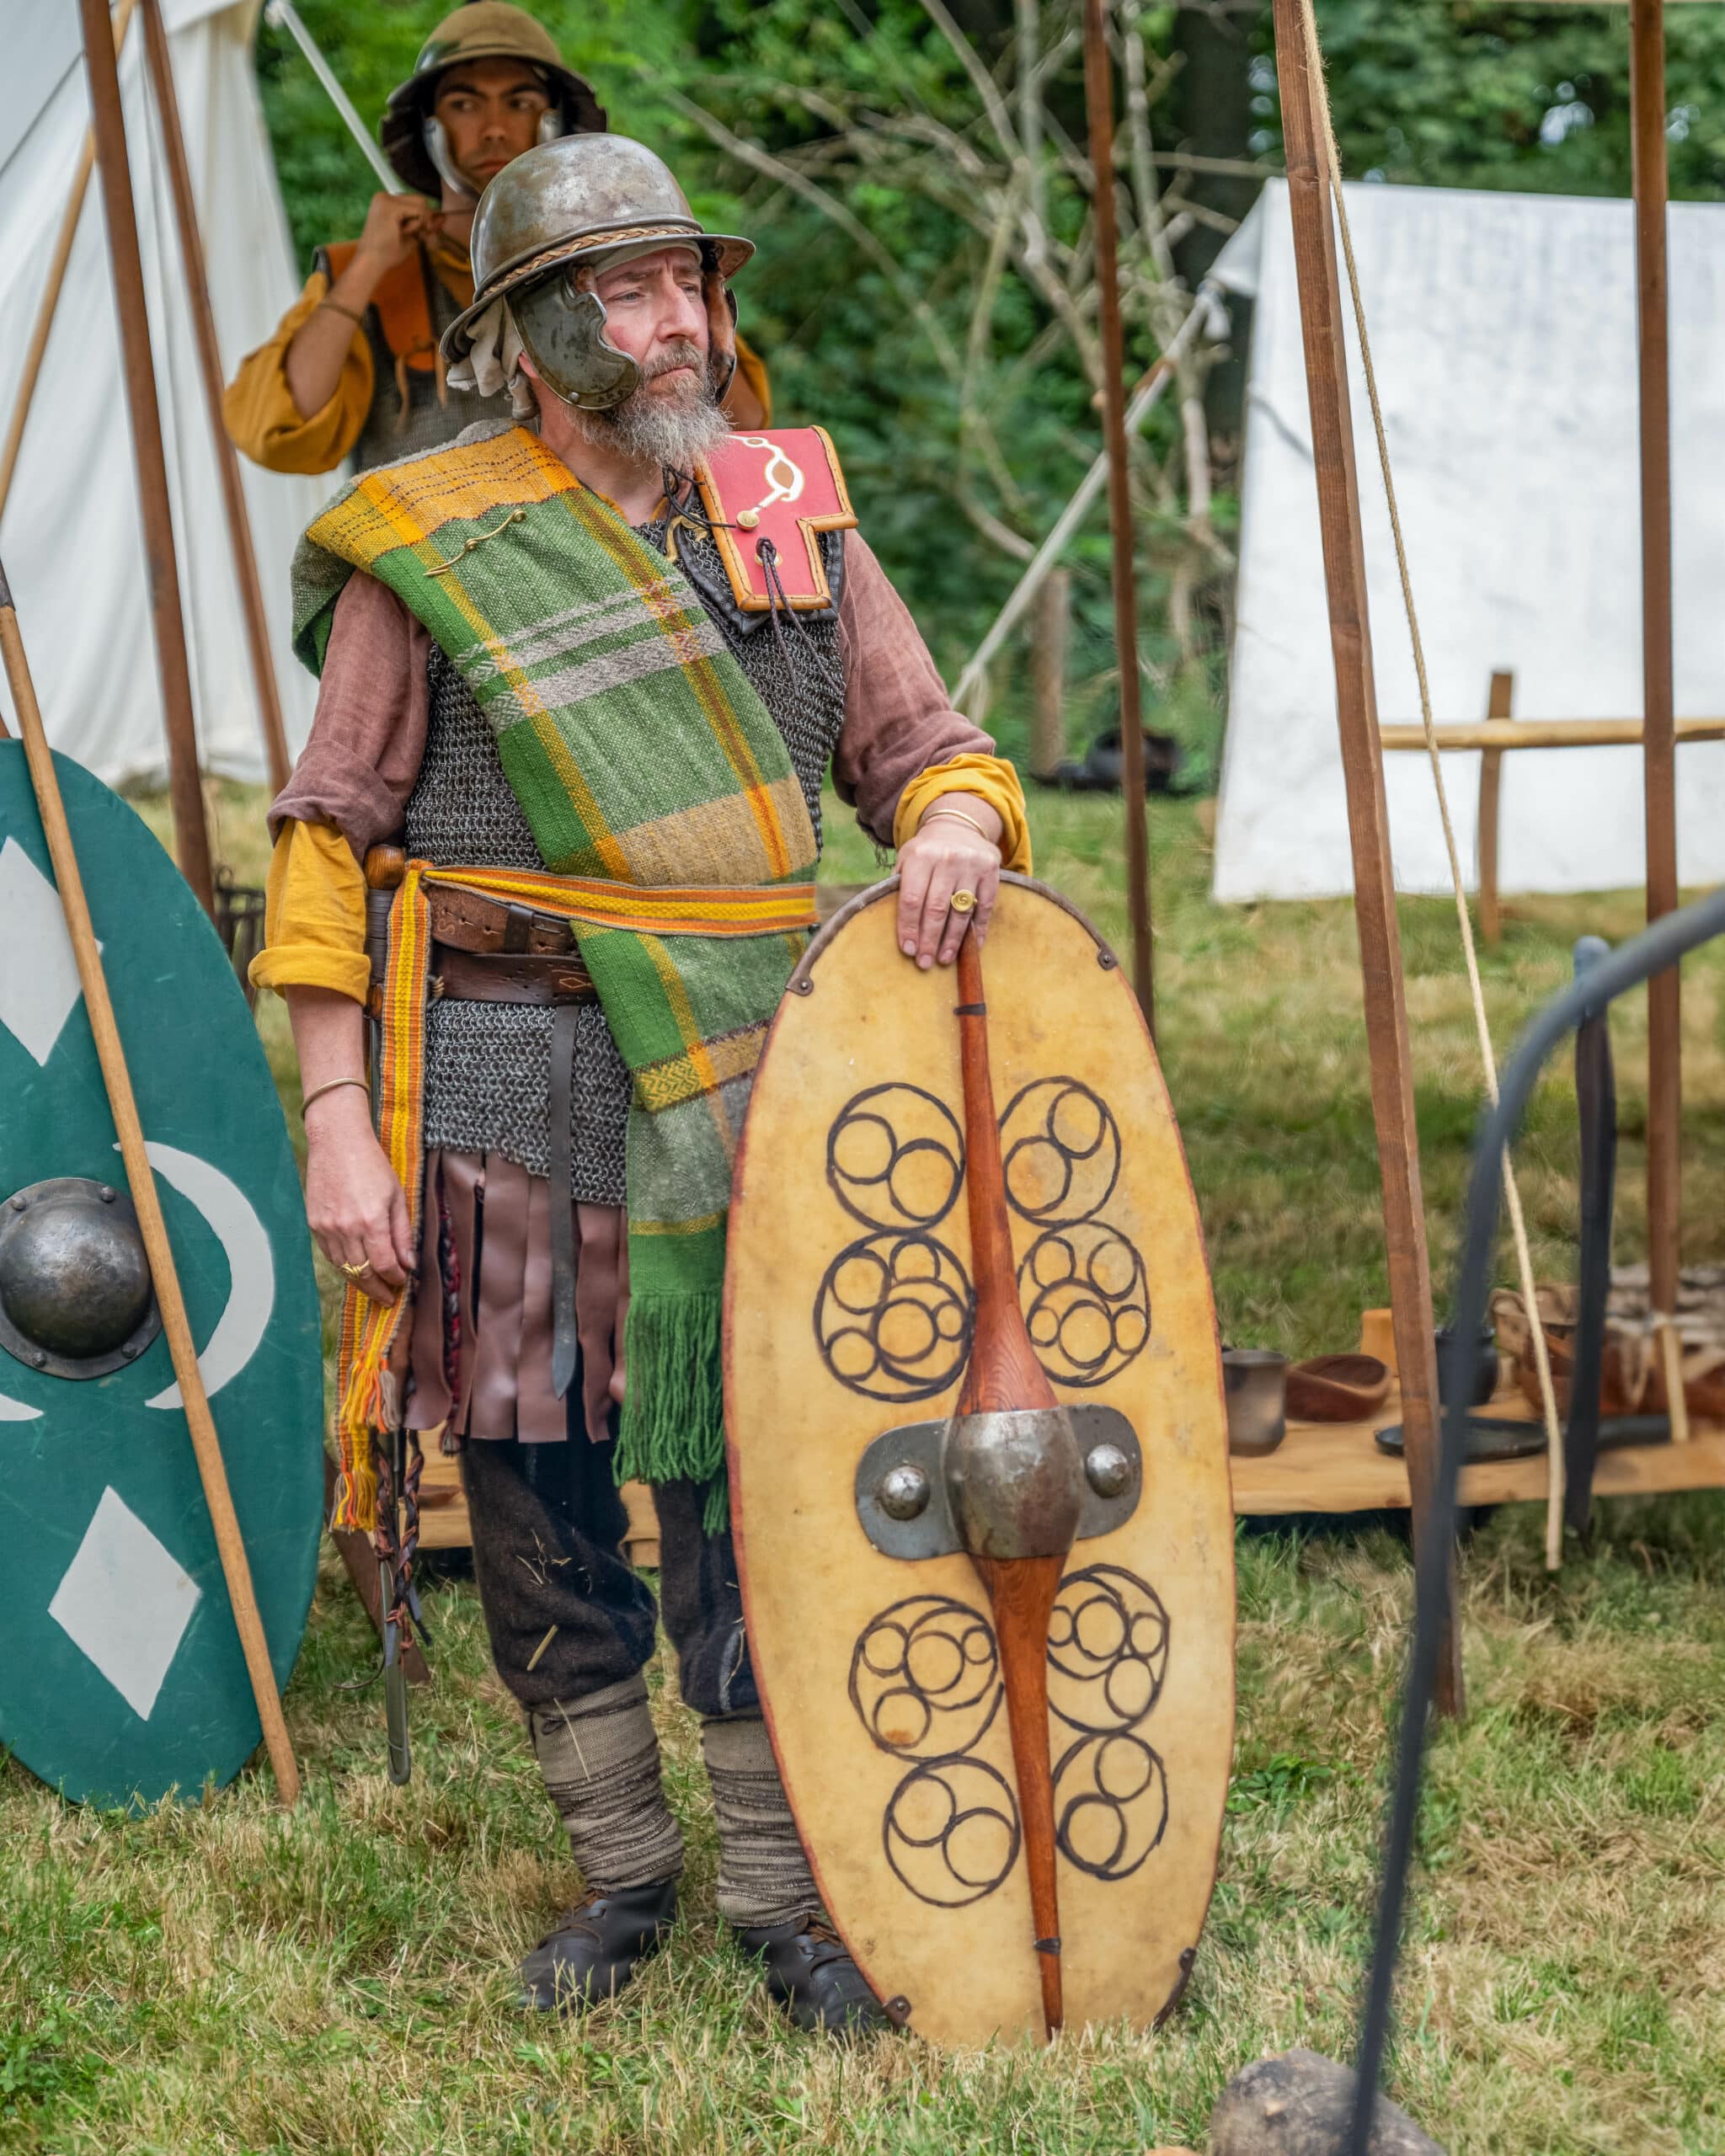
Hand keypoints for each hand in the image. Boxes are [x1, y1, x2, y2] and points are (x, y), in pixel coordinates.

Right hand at [303, 1091, 414, 1304]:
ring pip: (344, 1269)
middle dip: (378, 1289)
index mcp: (372, 1221)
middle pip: (363, 1273)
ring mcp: (327, 1228)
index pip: (385, 1265)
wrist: (337, 1142)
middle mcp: (347, 1229)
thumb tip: (409, 1264)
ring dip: (360, 1283)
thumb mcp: (397, 1196)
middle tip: (389, 1299)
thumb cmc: (372, 1165)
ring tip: (374, 1289)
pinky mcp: (314, 1225)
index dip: (395, 1279)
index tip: (403, 1283)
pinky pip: (330, 1256)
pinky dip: (344, 1267)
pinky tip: (355, 1270)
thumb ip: (403, 1233)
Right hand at [352, 190, 442, 279]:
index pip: (415, 202)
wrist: (372, 261)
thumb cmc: (388, 253)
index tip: (424, 231)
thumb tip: (444, 218)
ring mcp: (386, 199)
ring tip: (402, 233)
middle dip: (424, 219)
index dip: (424, 216)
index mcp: (387, 202)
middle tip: (415, 235)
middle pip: (420, 200)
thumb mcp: (410, 235)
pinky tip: (402, 232)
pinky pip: (418, 211)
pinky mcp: (389, 206)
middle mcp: (385, 196)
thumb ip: (424, 226)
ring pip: (421, 204)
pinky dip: (416, 225)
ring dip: (418, 223)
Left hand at [896, 818, 1000, 968]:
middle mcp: (946, 859)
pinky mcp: (991, 871)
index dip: (908, 927)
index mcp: (920, 856)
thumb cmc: (926, 851)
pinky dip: (978, 930)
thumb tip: (895, 926)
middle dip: (929, 939)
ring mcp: (971, 865)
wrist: (958, 826)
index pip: (911, 899)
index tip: (908, 950)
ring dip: (952, 940)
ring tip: (944, 959)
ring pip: (961, 911)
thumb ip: (899, 886)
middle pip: (936, 909)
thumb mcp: (907, 858)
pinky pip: (985, 907)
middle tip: (925, 962)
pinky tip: (972, 946)